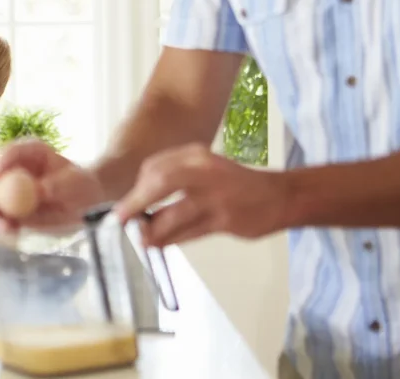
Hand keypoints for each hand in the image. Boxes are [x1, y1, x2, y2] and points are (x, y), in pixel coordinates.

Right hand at [0, 139, 104, 228]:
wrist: (89, 203)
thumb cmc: (83, 184)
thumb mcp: (75, 182)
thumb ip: (58, 185)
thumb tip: (39, 191)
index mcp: (32, 153)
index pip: (13, 152)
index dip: (4, 161)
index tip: (1, 172)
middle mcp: (18, 170)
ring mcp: (15, 192)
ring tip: (5, 224)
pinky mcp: (18, 211)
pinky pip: (7, 217)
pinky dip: (7, 224)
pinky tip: (11, 229)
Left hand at [113, 143, 290, 247]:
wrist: (279, 196)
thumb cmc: (233, 184)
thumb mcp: (204, 169)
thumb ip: (176, 180)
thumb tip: (139, 202)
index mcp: (196, 154)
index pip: (155, 167)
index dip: (136, 187)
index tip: (127, 204)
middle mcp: (205, 170)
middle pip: (160, 183)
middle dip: (136, 203)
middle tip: (120, 220)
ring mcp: (216, 195)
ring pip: (174, 213)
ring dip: (152, 229)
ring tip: (141, 239)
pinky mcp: (225, 219)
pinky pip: (190, 232)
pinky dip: (171, 240)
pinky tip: (160, 244)